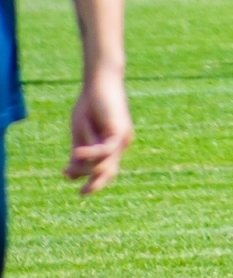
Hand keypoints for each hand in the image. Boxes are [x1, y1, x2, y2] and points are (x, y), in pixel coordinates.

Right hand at [65, 71, 132, 195]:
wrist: (99, 82)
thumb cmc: (89, 105)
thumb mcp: (80, 134)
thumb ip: (78, 154)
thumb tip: (71, 176)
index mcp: (112, 145)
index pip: (103, 170)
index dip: (89, 179)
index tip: (66, 179)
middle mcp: (120, 144)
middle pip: (108, 171)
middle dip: (95, 184)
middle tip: (81, 194)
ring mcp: (122, 138)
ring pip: (106, 163)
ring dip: (86, 168)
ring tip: (67, 170)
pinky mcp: (119, 130)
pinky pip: (106, 149)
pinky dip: (91, 153)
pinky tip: (75, 153)